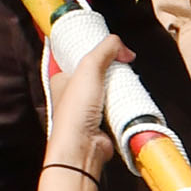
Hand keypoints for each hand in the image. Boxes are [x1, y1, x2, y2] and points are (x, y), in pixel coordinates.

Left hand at [41, 31, 123, 177]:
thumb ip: (106, 49)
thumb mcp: (89, 67)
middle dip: (112, 68)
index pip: (77, 56)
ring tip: (125, 82)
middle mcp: (74, 93)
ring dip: (120, 86)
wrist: (82, 146)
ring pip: (110, 88)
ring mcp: (89, 108)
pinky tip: (128, 99)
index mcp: (62, 78)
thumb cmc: (74, 112)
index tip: (106, 44)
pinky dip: (125, 102)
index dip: (92, 48)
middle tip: (121, 63)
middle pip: (98, 71)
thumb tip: (123, 48)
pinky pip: (118, 105)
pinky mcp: (104, 120)